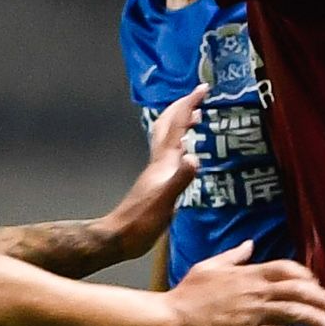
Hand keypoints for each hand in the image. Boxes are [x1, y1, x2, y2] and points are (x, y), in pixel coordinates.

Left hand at [102, 87, 203, 257]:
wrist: (121, 236)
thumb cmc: (142, 222)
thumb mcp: (166, 202)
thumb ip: (180, 179)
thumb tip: (195, 157)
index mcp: (163, 162)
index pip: (177, 125)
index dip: (189, 105)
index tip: (203, 89)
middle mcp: (159, 161)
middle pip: (168, 124)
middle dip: (183, 106)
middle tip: (199, 95)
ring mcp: (157, 170)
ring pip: (167, 136)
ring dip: (179, 121)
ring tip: (194, 115)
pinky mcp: (157, 180)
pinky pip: (170, 151)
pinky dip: (179, 141)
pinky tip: (186, 149)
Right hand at [165, 242, 324, 325]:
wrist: (172, 318)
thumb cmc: (188, 292)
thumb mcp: (210, 266)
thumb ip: (234, 256)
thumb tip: (250, 244)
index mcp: (248, 274)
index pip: (287, 269)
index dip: (307, 275)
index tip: (316, 285)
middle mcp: (255, 292)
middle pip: (298, 290)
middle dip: (320, 297)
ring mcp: (253, 314)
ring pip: (295, 312)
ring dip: (316, 318)